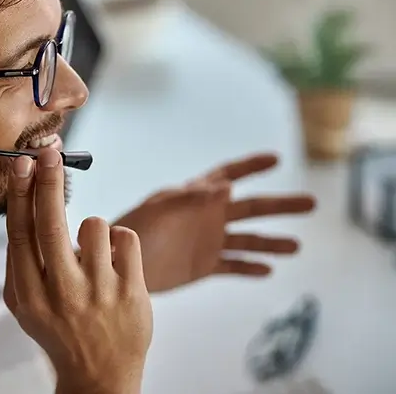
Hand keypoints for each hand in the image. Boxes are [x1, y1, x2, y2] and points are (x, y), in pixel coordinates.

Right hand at [4, 149, 151, 393]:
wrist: (100, 377)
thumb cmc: (58, 331)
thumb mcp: (24, 306)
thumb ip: (17, 263)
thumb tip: (20, 204)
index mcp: (29, 295)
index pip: (20, 232)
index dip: (19, 193)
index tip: (21, 162)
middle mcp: (61, 292)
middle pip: (51, 221)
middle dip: (49, 180)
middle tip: (50, 152)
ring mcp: (99, 292)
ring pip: (95, 224)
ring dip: (93, 232)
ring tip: (94, 257)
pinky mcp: (132, 292)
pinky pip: (127, 238)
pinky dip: (121, 243)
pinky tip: (115, 264)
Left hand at [113, 153, 315, 292]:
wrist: (117, 265)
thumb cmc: (133, 231)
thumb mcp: (160, 210)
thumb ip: (191, 198)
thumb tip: (226, 186)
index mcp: (195, 197)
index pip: (228, 175)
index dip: (250, 166)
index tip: (275, 158)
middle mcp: (207, 217)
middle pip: (251, 208)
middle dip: (280, 206)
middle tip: (312, 203)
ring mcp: (207, 241)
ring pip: (248, 240)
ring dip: (272, 242)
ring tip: (295, 247)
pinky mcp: (203, 265)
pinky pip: (233, 265)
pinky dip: (251, 268)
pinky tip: (268, 270)